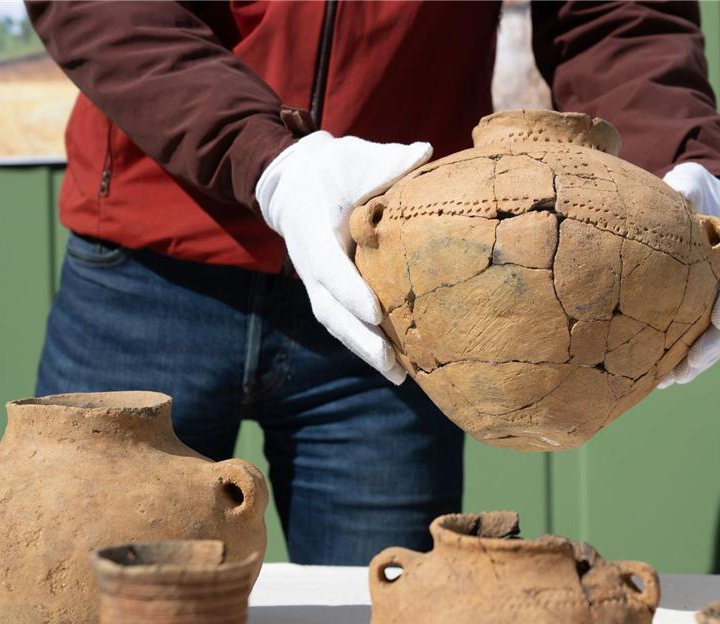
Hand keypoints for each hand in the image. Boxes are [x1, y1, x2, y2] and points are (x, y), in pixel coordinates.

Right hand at [256, 131, 432, 383]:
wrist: (294, 180)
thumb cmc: (333, 167)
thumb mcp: (357, 157)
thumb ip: (389, 161)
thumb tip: (425, 152)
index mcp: (313, 229)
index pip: (330, 268)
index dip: (350, 292)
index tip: (376, 313)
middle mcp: (309, 262)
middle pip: (330, 311)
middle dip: (360, 340)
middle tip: (392, 363)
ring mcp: (314, 281)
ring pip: (334, 323)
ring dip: (363, 352)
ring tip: (398, 376)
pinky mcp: (324, 290)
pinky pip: (340, 322)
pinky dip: (361, 344)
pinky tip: (391, 364)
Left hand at [658, 162, 719, 386]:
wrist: (695, 200)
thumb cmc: (692, 189)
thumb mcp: (689, 180)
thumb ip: (685, 188)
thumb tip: (676, 197)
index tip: (719, 319)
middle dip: (714, 345)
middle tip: (690, 365)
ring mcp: (718, 295)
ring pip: (717, 337)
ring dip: (697, 361)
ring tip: (671, 381)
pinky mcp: (699, 307)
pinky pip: (696, 338)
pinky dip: (682, 358)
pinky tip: (660, 377)